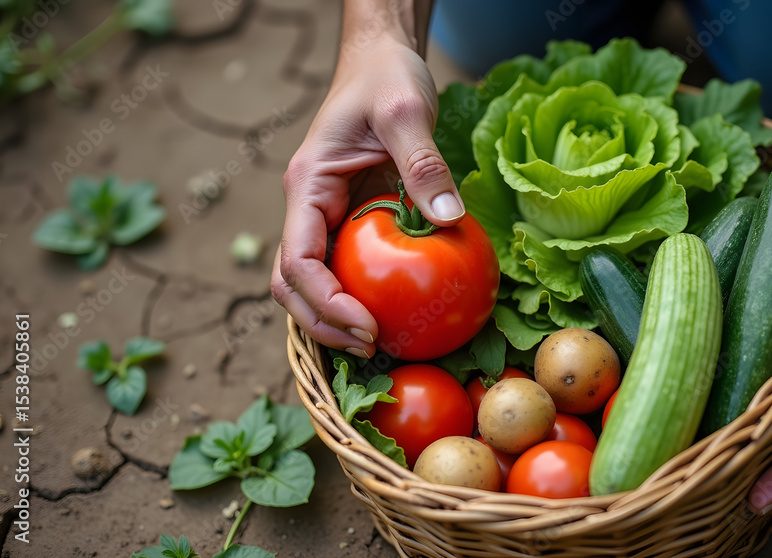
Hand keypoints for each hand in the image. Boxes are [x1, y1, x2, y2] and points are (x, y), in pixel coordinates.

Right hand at [271, 38, 463, 357]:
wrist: (381, 58)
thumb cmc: (386, 77)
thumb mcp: (406, 111)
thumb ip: (423, 163)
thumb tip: (447, 219)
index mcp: (307, 186)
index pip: (297, 261)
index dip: (324, 303)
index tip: (366, 326)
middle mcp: (308, 207)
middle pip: (293, 284)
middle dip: (324, 324)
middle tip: (374, 348)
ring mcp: (326, 216)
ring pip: (314, 282)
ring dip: (336, 318)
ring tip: (381, 345)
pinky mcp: (351, 219)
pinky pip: (348, 266)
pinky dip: (362, 295)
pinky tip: (397, 313)